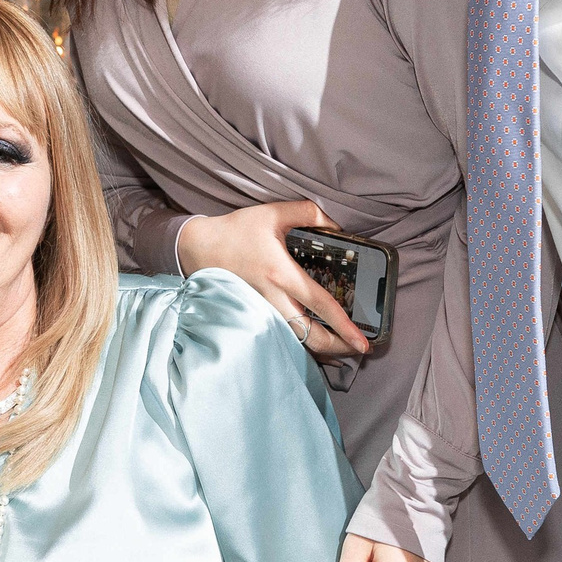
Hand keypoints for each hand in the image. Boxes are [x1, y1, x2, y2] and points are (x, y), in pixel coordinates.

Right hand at [177, 202, 368, 357]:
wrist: (199, 247)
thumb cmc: (236, 230)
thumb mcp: (273, 213)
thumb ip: (310, 214)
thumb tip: (337, 225)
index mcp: (281, 273)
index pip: (320, 305)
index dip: (344, 326)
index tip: (363, 341)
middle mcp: (272, 298)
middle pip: (310, 337)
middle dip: (338, 348)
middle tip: (359, 348)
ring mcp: (262, 311)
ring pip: (297, 342)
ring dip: (323, 349)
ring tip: (343, 347)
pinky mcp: (255, 315)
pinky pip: (284, 336)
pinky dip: (303, 343)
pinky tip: (317, 341)